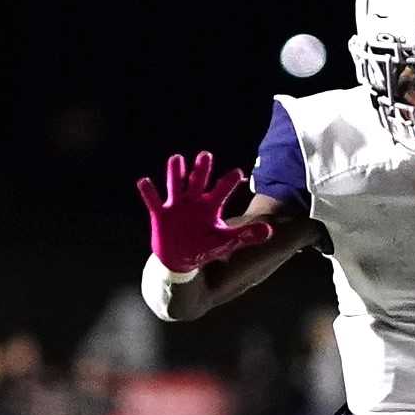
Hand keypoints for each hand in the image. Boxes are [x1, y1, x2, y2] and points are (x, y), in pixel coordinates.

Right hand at [135, 150, 275, 272]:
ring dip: (175, 173)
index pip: (222, 190)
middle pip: (198, 181)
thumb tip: (270, 231)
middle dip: (201, 169)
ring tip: (176, 159)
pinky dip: (149, 192)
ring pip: (176, 184)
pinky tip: (144, 181)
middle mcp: (194, 201)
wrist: (181, 259)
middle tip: (205, 155)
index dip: (229, 181)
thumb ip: (247, 235)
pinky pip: (153, 201)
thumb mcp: (226, 241)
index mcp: (211, 205)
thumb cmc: (205, 247)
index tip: (238, 173)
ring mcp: (176, 205)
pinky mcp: (161, 214)